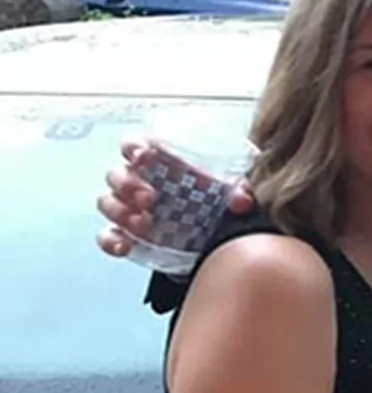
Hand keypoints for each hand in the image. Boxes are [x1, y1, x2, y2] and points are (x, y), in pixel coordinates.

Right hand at [95, 137, 255, 257]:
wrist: (208, 239)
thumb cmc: (210, 204)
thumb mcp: (227, 194)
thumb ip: (237, 192)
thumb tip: (242, 201)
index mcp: (160, 164)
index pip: (136, 145)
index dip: (133, 146)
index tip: (142, 155)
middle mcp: (140, 183)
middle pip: (117, 174)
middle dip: (128, 184)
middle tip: (149, 198)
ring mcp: (130, 210)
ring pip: (107, 202)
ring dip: (120, 211)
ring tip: (143, 223)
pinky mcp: (127, 235)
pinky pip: (107, 236)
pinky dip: (111, 241)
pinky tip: (125, 247)